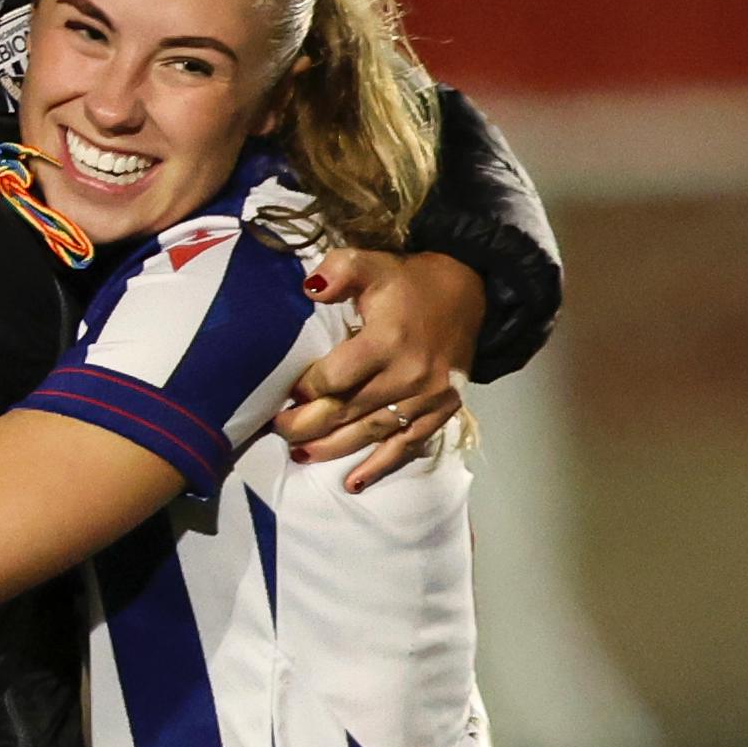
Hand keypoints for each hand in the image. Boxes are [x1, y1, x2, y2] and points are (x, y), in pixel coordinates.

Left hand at [278, 247, 483, 487]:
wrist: (467, 293)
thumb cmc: (409, 282)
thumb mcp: (372, 264)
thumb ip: (339, 271)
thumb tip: (310, 289)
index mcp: (388, 340)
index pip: (335, 377)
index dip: (307, 389)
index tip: (287, 394)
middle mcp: (408, 374)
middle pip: (348, 410)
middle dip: (308, 425)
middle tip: (280, 431)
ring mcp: (427, 398)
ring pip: (372, 433)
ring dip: (333, 450)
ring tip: (301, 455)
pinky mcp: (441, 411)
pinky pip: (407, 446)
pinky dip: (379, 467)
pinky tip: (353, 483)